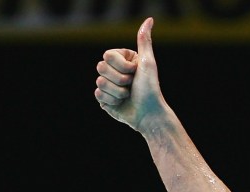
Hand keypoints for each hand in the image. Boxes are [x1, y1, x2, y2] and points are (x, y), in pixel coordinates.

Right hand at [94, 17, 164, 132]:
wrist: (149, 114)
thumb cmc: (151, 89)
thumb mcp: (148, 63)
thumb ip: (144, 41)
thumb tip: (149, 20)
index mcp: (122, 60)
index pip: (107, 55)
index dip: (122, 66)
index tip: (135, 72)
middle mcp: (114, 71)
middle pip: (100, 67)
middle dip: (120, 79)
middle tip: (131, 85)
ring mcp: (107, 85)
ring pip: (100, 82)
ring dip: (118, 92)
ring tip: (128, 95)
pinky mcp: (104, 99)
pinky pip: (98, 94)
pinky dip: (112, 101)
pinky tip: (121, 103)